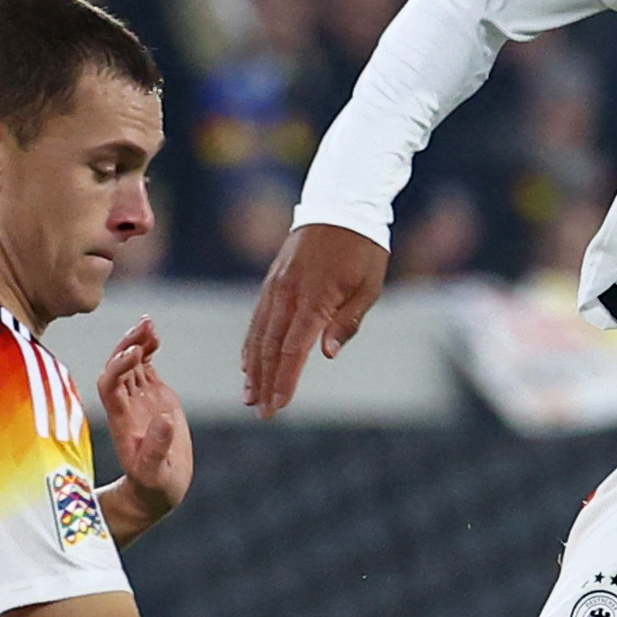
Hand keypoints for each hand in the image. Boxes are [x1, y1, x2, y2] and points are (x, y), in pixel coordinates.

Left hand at [98, 316, 190, 535]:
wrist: (158, 490)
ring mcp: (140, 399)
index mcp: (122, 420)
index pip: (110, 384)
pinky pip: (146, 368)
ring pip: (132, 363)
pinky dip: (149, 350)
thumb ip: (157, 448)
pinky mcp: (156, 398)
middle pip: (118, 366)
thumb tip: (163, 419)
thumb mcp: (155, 473)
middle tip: (144, 326)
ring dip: (137, 342)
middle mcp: (126, 405)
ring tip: (150, 324)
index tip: (136, 354)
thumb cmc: (154, 487)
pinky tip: (156, 337)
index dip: (119, 367)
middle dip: (128, 345)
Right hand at [243, 221, 389, 416]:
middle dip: (265, 382)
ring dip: (253, 367)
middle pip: (271, 347)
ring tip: (249, 394)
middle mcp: (288, 294)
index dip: (285, 380)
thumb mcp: (368, 286)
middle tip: (261, 411)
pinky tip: (248, 361)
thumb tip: (327, 354)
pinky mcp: (272, 281)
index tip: (279, 405)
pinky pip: (258, 317)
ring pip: (259, 334)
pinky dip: (251, 342)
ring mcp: (276, 287)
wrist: (341, 205)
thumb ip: (347, 321)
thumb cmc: (362, 248)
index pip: (294, 350)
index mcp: (314, 299)